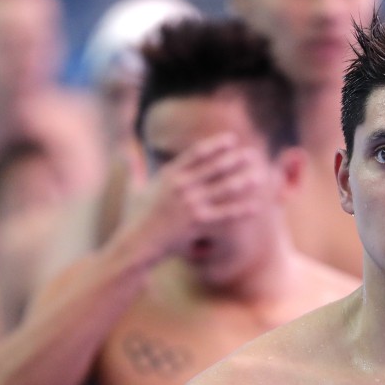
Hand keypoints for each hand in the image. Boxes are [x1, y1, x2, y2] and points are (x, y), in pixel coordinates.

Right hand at [122, 133, 266, 262]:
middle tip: (253, 154)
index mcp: (169, 175)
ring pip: (224, 189)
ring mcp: (192, 204)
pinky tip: (257, 206)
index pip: (197, 154)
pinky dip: (241, 210)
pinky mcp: (199, 223)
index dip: (216, 145)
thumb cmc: (134, 219)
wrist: (137, 244)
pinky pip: (226, 215)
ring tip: (260, 175)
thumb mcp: (133, 190)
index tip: (231, 140)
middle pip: (215, 168)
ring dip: (244, 181)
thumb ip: (134, 170)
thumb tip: (125, 153)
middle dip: (236, 160)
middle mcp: (182, 186)